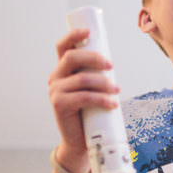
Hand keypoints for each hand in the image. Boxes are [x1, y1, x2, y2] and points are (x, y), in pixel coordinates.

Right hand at [48, 28, 119, 172]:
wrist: (79, 140)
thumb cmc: (88, 112)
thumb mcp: (90, 89)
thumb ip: (94, 76)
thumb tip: (111, 63)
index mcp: (62, 70)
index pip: (63, 47)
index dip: (74, 35)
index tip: (90, 32)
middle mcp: (55, 78)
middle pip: (72, 58)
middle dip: (94, 58)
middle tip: (111, 66)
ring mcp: (55, 91)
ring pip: (81, 79)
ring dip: (103, 82)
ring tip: (117, 90)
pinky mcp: (59, 105)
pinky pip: (84, 97)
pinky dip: (101, 99)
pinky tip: (113, 104)